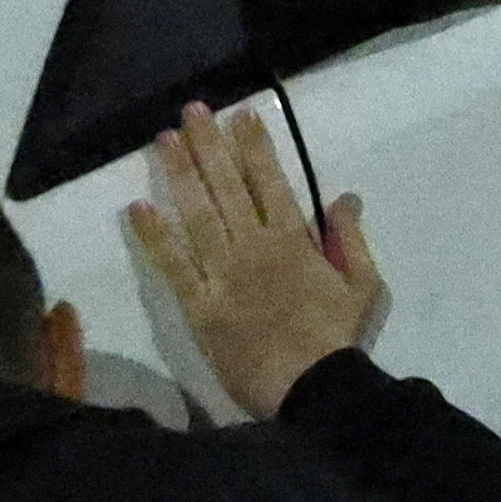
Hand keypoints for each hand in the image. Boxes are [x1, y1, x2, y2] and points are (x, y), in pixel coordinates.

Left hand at [130, 102, 386, 419]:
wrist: (312, 390)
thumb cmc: (336, 339)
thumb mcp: (363, 286)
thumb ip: (349, 239)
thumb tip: (344, 195)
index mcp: (294, 241)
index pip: (271, 181)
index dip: (254, 145)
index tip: (240, 114)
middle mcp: (255, 248)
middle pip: (228, 187)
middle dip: (209, 145)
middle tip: (191, 111)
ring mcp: (224, 276)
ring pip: (198, 215)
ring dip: (180, 174)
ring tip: (164, 140)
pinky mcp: (201, 306)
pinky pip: (175, 266)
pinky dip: (156, 236)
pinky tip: (138, 208)